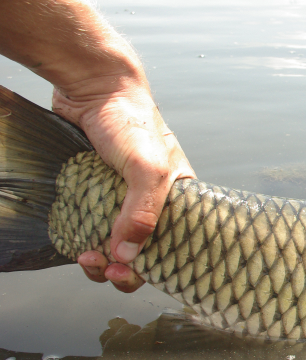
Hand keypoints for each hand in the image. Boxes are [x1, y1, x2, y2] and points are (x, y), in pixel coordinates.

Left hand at [53, 79, 195, 292]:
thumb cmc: (131, 121)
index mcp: (177, 198)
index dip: (152, 267)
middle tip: (101, 267)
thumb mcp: (148, 169)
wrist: (91, 88)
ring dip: (98, 259)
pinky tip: (75, 241)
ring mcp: (119, 199)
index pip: (172, 245)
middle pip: (140, 252)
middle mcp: (149, 202)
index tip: (126, 271)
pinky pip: (90, 227)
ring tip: (84, 254)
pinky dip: (83, 240)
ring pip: (113, 244)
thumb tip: (127, 255)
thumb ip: (142, 212)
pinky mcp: (93, 192)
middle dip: (120, 269)